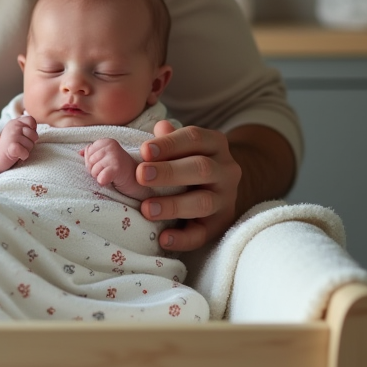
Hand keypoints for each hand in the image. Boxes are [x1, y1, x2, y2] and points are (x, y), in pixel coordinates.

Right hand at [0, 115, 36, 172]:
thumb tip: (34, 126)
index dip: (31, 130)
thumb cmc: (8, 147)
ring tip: (17, 151)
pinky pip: (25, 152)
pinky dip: (23, 156)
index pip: (31, 120)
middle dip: (30, 143)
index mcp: (14, 122)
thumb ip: (26, 126)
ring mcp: (12, 136)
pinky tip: (17, 156)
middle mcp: (13, 126)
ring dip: (26, 150)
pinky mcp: (11, 148)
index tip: (24, 137)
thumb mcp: (17, 132)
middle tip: (19, 146)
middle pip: (34, 135)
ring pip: (31, 145)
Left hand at [81, 137, 136, 188]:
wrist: (137, 180)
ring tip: (109, 175)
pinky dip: (102, 182)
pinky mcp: (117, 168)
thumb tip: (80, 152)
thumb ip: (92, 153)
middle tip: (106, 171)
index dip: (92, 162)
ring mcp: (115, 156)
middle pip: (89, 161)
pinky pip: (100, 177)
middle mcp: (111, 146)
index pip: (88, 151)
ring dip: (99, 176)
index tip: (104, 165)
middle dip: (94, 169)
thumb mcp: (105, 157)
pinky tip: (110, 181)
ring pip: (93, 170)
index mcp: (107, 141)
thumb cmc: (119, 169)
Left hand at [135, 121, 241, 251]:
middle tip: (140, 176)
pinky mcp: (220, 225)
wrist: (220, 187)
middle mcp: (226, 170)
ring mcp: (225, 199)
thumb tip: (160, 127)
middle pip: (201, 168)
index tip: (144, 150)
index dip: (169, 144)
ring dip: (173, 205)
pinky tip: (163, 239)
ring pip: (203, 202)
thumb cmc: (189, 160)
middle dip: (169, 172)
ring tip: (146, 209)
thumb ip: (170, 138)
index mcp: (215, 144)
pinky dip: (183, 238)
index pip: (194, 138)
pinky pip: (203, 234)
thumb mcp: (183, 145)